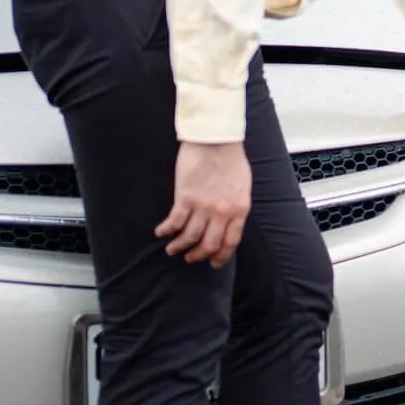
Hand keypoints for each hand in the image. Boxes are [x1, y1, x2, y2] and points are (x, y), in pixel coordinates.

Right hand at [155, 142, 251, 267]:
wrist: (216, 141)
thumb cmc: (231, 159)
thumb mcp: (243, 186)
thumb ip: (236, 206)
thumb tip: (229, 221)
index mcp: (240, 209)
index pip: (231, 241)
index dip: (221, 255)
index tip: (214, 263)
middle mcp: (222, 212)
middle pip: (209, 244)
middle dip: (198, 255)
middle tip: (190, 258)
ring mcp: (203, 206)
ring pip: (190, 237)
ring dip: (179, 247)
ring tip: (172, 249)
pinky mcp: (185, 198)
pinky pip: (174, 223)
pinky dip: (166, 231)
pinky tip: (161, 232)